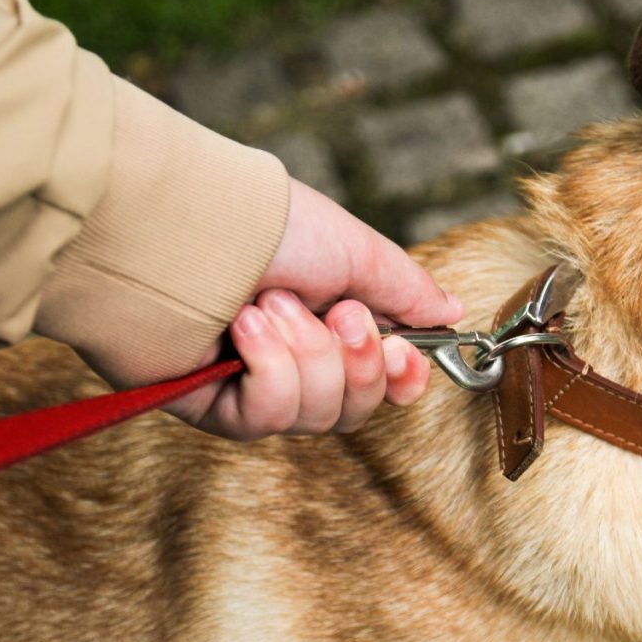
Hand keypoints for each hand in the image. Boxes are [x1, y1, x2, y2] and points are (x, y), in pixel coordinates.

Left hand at [165, 179, 463, 439]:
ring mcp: (254, 386)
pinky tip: (243, 329)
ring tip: (270, 306)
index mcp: (331, 324)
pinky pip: (268, 418)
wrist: (188, 224)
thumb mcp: (359, 252)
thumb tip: (453, 311)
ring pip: (316, 415)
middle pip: (354, 408)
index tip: (404, 357)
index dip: (400, 381)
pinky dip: (266, 368)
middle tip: (338, 313)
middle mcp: (296, 359)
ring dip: (305, 355)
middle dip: (356, 362)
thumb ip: (407, 290)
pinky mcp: (214, 405)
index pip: (381, 382)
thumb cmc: (269, 226)